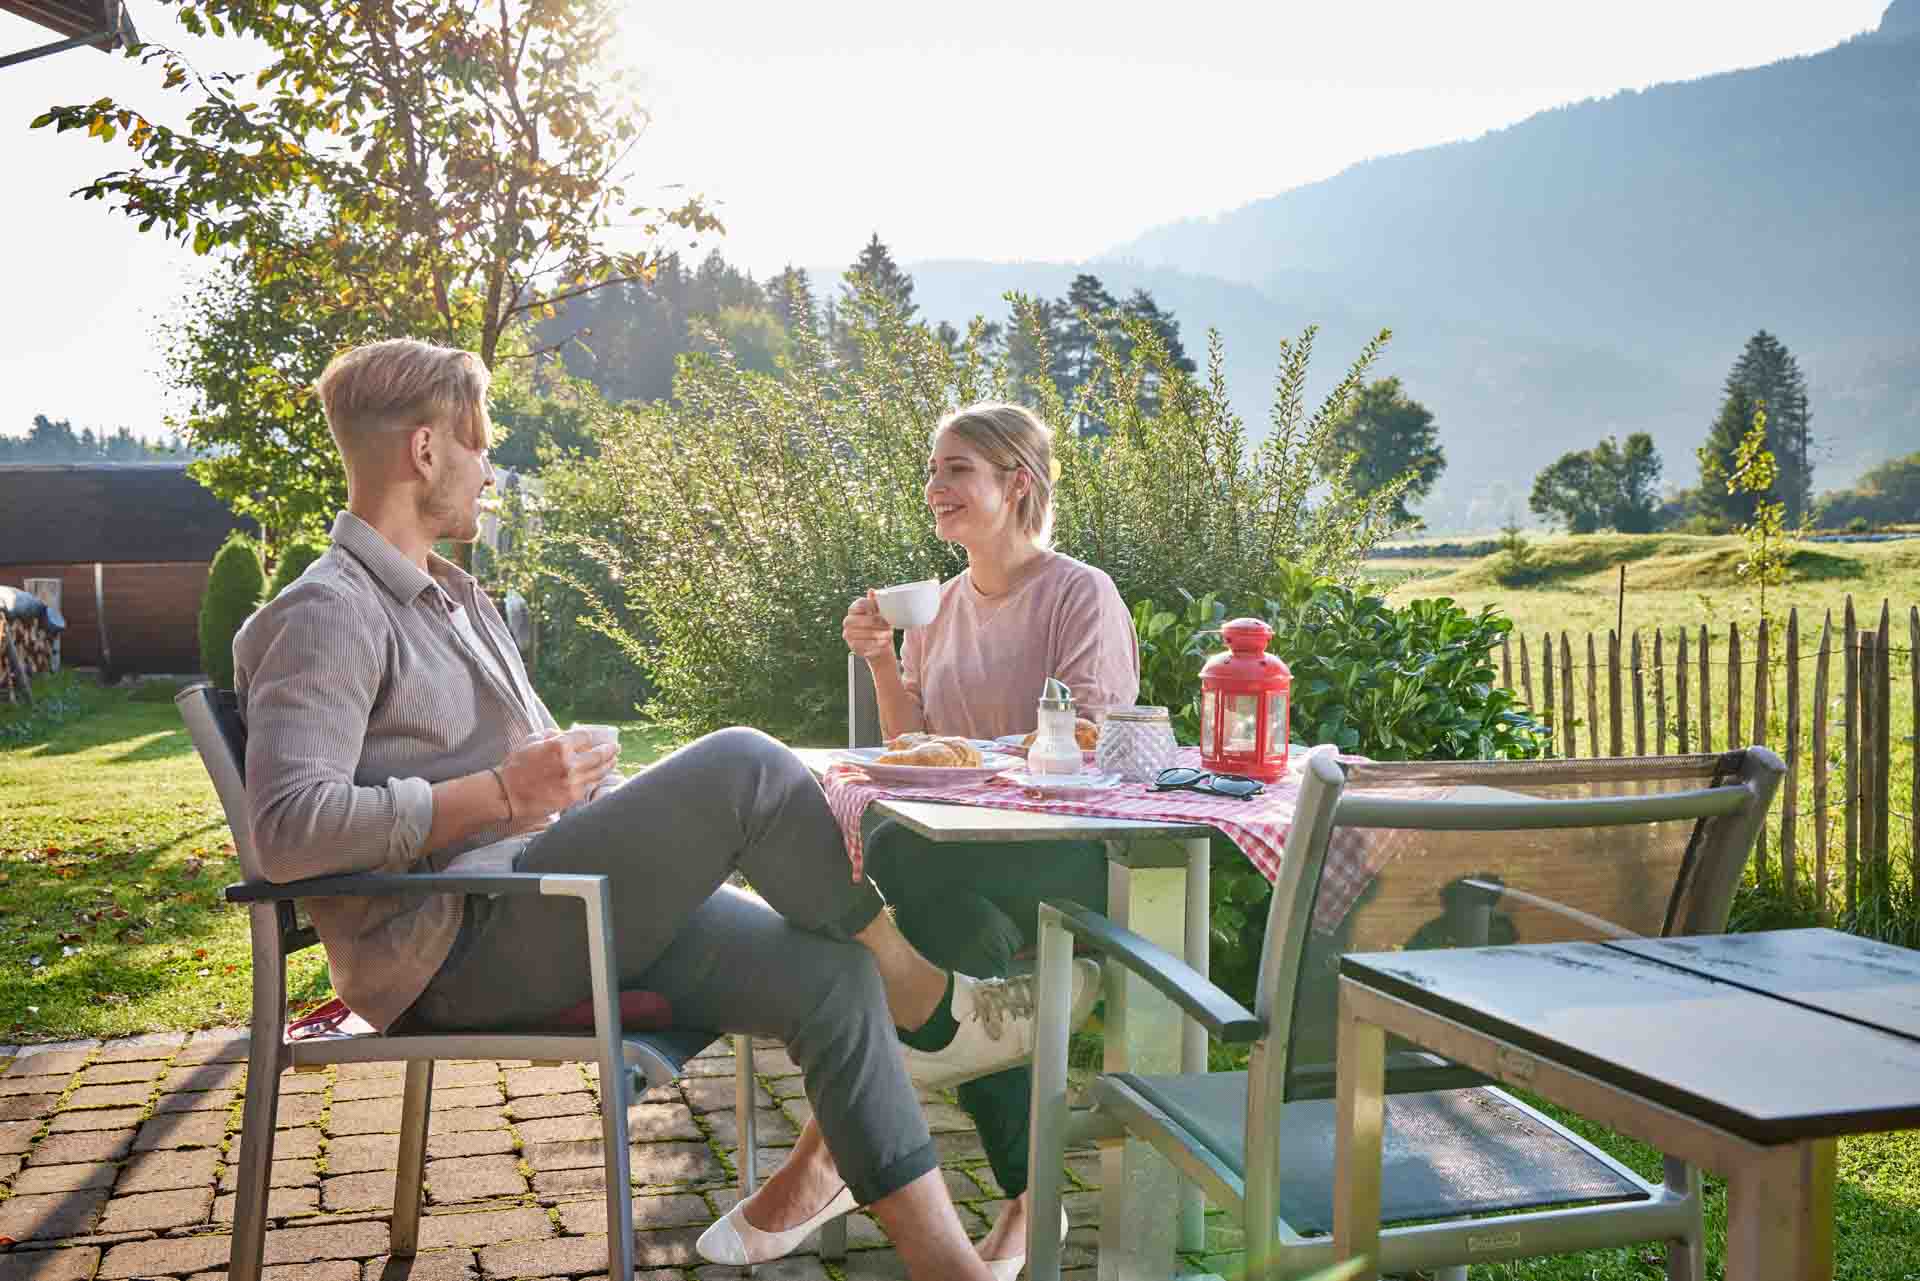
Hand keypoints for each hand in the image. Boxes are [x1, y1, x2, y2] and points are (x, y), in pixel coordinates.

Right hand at [497, 730, 617, 822]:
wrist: (507, 793)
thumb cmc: (517, 765)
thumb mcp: (532, 740)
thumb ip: (553, 735)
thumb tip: (568, 735)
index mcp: (559, 746)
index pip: (586, 737)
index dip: (591, 737)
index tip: (595, 738)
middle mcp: (569, 764)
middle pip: (599, 755)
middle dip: (610, 750)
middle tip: (616, 748)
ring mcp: (573, 782)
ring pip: (599, 771)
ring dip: (609, 765)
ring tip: (614, 760)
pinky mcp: (572, 797)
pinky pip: (591, 785)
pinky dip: (598, 778)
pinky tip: (601, 774)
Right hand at [842, 591, 893, 660]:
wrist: (882, 646)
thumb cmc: (880, 627)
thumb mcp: (880, 614)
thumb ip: (875, 603)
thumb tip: (871, 591)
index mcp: (853, 611)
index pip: (857, 605)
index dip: (869, 606)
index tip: (881, 610)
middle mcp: (848, 623)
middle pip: (856, 621)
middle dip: (872, 623)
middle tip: (886, 625)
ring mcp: (849, 637)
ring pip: (859, 635)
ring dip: (876, 635)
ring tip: (889, 636)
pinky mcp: (854, 649)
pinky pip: (862, 648)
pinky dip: (875, 646)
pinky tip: (884, 644)